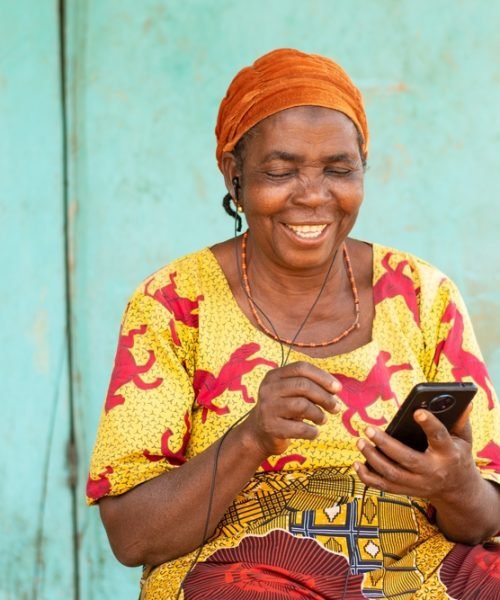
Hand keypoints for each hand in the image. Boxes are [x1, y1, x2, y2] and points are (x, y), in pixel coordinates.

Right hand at [241, 361, 341, 457]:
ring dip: (319, 414)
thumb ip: (309, 386)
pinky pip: (300, 428)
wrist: (258, 434)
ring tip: (322, 420)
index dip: (323, 376)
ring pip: (302, 405)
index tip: (338, 388)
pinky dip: (312, 431)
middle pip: (303, 385)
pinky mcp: (271, 427)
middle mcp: (268, 389)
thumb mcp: (290, 392)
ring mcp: (268, 408)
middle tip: (336, 408)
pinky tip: (313, 432)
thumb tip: (336, 389)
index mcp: (274, 376)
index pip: (301, 368)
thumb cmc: (282, 410)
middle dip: (325, 397)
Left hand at [353, 405, 477, 501]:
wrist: (458, 489)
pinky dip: (368, 477)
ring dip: (373, 458)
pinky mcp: (407, 491)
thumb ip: (461, 422)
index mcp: (448, 454)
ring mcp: (419, 484)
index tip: (417, 412)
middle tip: (368, 429)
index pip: (439, 438)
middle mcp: (433, 471)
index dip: (429, 424)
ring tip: (360, 442)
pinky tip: (356, 464)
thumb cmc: (457, 456)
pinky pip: (384, 487)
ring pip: (392, 474)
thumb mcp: (464, 440)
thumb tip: (463, 403)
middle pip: (407, 459)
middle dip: (385, 444)